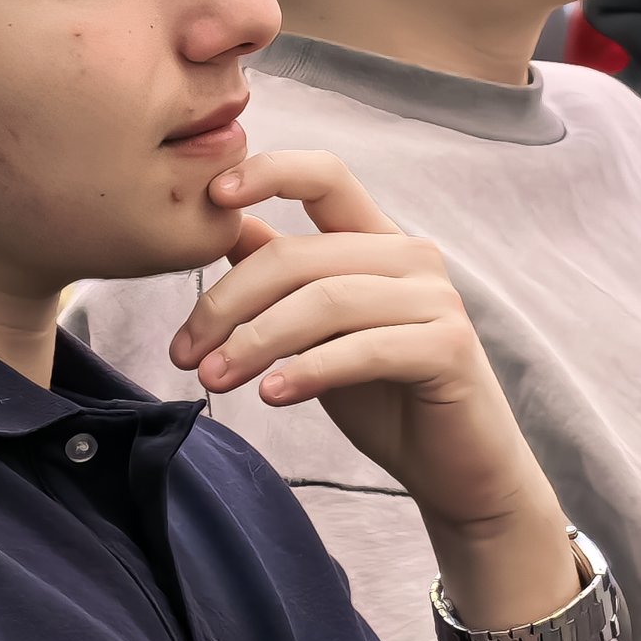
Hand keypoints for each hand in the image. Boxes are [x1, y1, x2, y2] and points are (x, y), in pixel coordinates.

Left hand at [171, 151, 542, 538]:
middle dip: (227, 304)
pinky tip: (272, 395)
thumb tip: (225, 227)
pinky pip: (362, 348)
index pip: (325, 176)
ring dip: (255, 342)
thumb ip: (284, 280)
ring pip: (324, 300)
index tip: (214, 195)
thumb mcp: (320, 332)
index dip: (269, 172)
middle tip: (185, 354)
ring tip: (214, 381)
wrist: (455, 468)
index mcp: (379, 240)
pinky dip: (308, 371)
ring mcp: (435, 299)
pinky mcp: (448, 346)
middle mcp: (412, 257)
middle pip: (300, 255)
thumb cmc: (386, 398)